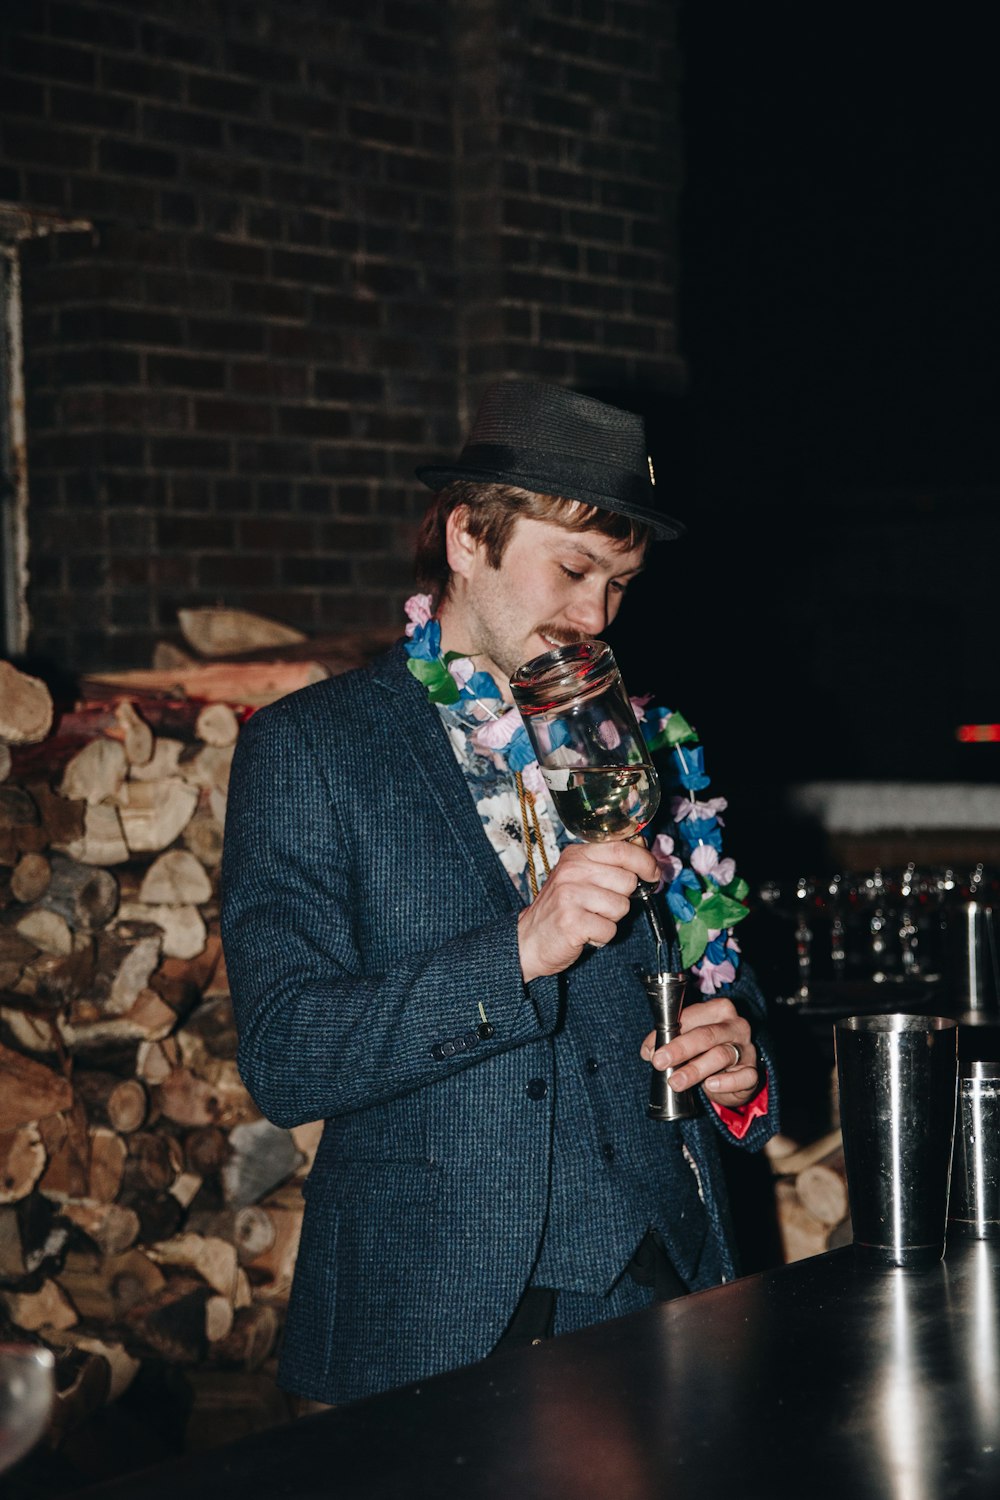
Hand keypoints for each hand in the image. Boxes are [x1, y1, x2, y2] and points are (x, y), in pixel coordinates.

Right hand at [518, 840, 658, 982]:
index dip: (645, 861)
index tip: (653, 873)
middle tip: (600, 904)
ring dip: (611, 919)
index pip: (621, 849)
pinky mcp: (572, 922)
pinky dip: (602, 936)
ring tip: (589, 918)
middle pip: (627, 880)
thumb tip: (643, 845)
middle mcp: (571, 871)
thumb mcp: (579, 875)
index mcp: (575, 855)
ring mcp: (569, 896)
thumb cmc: (560, 908)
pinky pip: (610, 929)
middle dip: (622, 897)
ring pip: (621, 906)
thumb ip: (609, 861)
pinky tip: (584, 932)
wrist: (528, 940)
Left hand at [640, 996, 759, 1107]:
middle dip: (680, 1048)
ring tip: (676, 1082)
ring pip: (721, 1055)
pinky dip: (726, 1082)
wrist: (733, 1076)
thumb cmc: (707, 1051)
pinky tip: (710, 1085)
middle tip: (659, 1062)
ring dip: (695, 1070)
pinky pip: (743, 1076)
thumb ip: (668, 1040)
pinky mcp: (753, 1072)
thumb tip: (649, 1051)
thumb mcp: (688, 1042)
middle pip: (707, 1034)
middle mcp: (735, 1026)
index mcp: (718, 1010)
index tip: (651, 1050)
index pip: (692, 1016)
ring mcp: (747, 1048)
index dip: (669, 1032)